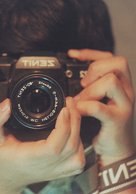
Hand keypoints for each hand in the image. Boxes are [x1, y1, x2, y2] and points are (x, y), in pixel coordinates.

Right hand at [0, 97, 84, 193]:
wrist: (2, 179)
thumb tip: (7, 104)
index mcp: (29, 158)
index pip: (54, 147)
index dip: (63, 126)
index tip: (63, 109)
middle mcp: (45, 167)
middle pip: (71, 147)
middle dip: (75, 121)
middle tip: (69, 104)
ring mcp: (54, 171)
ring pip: (78, 156)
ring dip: (79, 133)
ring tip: (72, 116)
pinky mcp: (58, 172)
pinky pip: (77, 163)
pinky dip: (80, 146)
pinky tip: (73, 134)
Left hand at [68, 49, 135, 166]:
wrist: (114, 147)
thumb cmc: (103, 122)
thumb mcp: (98, 99)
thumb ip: (91, 88)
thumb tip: (75, 80)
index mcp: (120, 84)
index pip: (110, 58)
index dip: (91, 53)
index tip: (73, 54)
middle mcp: (126, 91)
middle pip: (117, 63)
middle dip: (95, 69)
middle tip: (83, 84)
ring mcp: (124, 105)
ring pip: (110, 82)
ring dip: (89, 90)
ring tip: (81, 100)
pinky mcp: (117, 120)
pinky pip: (99, 107)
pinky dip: (85, 107)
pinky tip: (80, 110)